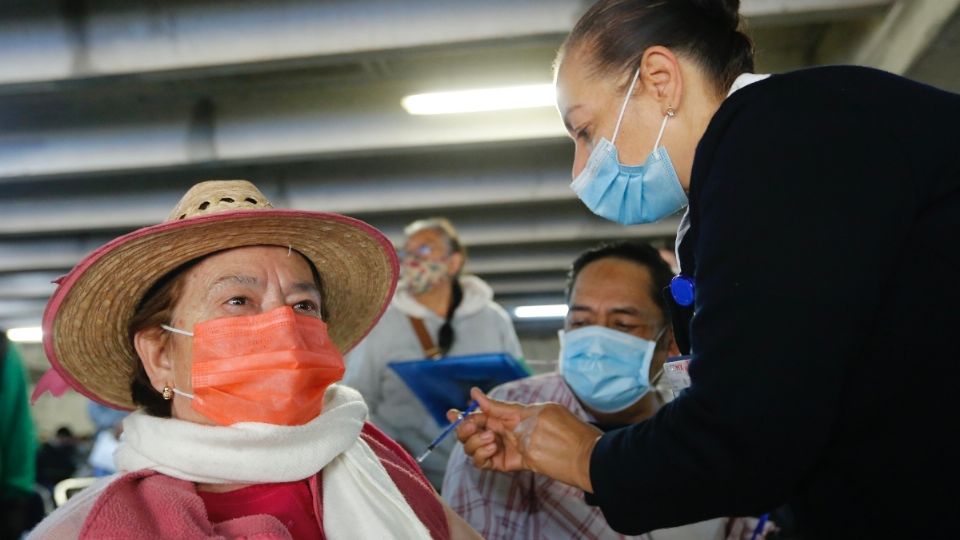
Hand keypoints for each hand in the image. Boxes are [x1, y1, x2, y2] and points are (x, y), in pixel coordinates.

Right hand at [447, 387, 602, 491]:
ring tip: (493, 440)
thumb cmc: (558, 429)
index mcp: (508, 415)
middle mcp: (504, 431)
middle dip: (466, 430)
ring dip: (475, 442)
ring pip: (474, 447)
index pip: (479, 415)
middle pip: (471, 432)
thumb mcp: (527, 413)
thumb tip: (474, 393)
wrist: (579, 455)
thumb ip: (498, 407)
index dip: (463, 416)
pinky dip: (481, 456)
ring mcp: (505, 448)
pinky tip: (492, 450)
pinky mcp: (508, 464)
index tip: (452, 414)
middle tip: (476, 429)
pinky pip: (484, 462)